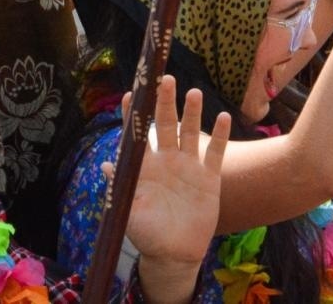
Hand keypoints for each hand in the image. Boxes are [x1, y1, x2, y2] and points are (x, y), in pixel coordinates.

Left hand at [120, 76, 231, 275]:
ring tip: (194, 93)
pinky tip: (224, 117)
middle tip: (166, 79)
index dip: (134, 115)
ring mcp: (189, 166)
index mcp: (145, 168)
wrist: (175, 253)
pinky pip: (216, 152)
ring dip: (193, 113)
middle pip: (166, 125)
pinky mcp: (209, 177)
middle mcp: (167, 160)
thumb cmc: (147, 234)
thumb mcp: (129, 213)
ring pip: (191, 133)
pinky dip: (220, 135)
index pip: (138, 136)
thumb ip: (120, 190)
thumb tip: (108, 166)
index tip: (132, 94)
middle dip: (165, 103)